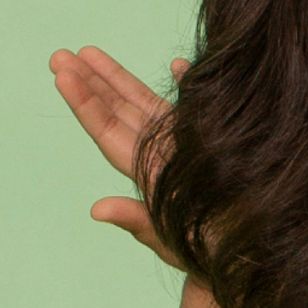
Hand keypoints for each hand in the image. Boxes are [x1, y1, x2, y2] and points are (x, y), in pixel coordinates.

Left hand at [49, 44, 188, 263]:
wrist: (249, 254)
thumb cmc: (209, 255)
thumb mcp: (171, 240)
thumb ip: (137, 221)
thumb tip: (96, 210)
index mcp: (147, 173)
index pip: (108, 133)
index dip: (85, 104)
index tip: (61, 76)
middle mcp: (159, 154)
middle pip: (116, 112)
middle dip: (88, 82)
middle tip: (58, 55)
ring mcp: (182, 145)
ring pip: (142, 104)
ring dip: (115, 78)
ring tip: (85, 52)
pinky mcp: (209, 141)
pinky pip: (191, 106)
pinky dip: (185, 84)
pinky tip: (176, 65)